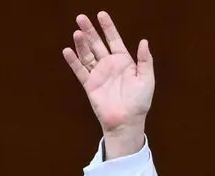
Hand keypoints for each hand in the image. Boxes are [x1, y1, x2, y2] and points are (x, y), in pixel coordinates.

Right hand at [62, 11, 153, 155]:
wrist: (126, 122)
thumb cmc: (139, 103)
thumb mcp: (147, 79)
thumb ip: (145, 60)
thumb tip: (143, 41)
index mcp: (124, 61)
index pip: (114, 40)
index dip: (108, 27)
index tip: (101, 14)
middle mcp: (109, 65)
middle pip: (97, 44)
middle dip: (90, 31)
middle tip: (81, 18)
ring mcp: (98, 74)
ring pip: (87, 54)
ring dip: (81, 43)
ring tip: (76, 32)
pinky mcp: (90, 85)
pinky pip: (80, 71)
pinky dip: (74, 61)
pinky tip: (68, 50)